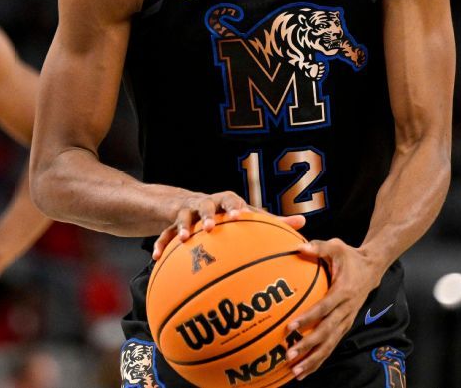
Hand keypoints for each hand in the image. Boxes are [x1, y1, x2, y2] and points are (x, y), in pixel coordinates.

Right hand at [150, 191, 305, 259]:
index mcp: (226, 203)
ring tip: (183, 240)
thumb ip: (273, 222)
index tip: (241, 217)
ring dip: (182, 227)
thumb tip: (304, 225)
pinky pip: (163, 234)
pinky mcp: (170, 222)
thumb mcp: (245, 215)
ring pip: (183, 217)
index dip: (236, 208)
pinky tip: (156, 259)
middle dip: (209, 214)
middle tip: (211, 227)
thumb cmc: (224, 214)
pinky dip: (161, 246)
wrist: (183, 203)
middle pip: (207, 204)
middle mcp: (207, 203)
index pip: (234, 201)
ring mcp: (187, 211)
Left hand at [285, 239, 383, 380]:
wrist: (372, 269)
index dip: (308, 318)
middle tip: (290, 355)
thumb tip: (298, 247)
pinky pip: (332, 346)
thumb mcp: (336, 246)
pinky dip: (319, 359)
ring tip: (296, 372)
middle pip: (326, 332)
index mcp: (343, 291)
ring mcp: (346, 320)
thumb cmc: (350, 257)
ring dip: (313, 359)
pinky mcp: (345, 326)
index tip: (291, 327)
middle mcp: (346, 310)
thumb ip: (318, 247)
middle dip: (308, 346)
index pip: (324, 308)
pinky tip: (305, 370)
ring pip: (330, 344)